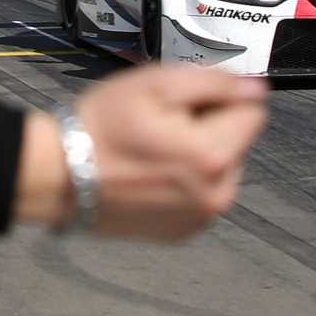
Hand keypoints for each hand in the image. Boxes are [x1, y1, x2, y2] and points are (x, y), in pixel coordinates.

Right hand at [12, 67, 267, 240]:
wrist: (59, 177)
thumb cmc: (102, 126)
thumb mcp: (154, 85)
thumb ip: (214, 83)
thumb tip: (256, 89)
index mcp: (215, 157)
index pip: (253, 111)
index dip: (220, 98)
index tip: (182, 102)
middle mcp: (217, 196)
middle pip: (237, 143)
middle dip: (210, 128)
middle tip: (160, 125)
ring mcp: (200, 219)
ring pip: (220, 170)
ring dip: (198, 156)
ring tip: (151, 151)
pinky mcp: (182, 232)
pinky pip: (201, 196)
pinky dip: (184, 182)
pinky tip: (148, 175)